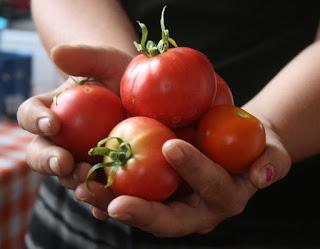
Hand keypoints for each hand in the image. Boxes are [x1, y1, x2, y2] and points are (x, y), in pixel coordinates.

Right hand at [17, 44, 132, 191]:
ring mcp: (80, 159)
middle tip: (64, 163)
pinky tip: (109, 206)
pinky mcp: (102, 175)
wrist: (145, 97)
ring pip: (67, 177)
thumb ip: (83, 57)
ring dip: (73, 183)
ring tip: (86, 186)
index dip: (35, 119)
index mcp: (52, 112)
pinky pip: (96, 191)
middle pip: (42, 154)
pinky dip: (99, 201)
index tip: (52, 122)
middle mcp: (61, 140)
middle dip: (49, 161)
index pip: (31, 115)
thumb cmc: (121, 75)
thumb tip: (56, 52)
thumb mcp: (108, 62)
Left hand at [74, 123, 290, 236]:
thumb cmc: (254, 145)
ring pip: (143, 212)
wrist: (234, 146)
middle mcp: (196, 211)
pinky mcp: (156, 195)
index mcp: (223, 198)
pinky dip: (108, 193)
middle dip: (142, 213)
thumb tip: (261, 175)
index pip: (211, 188)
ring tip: (86, 192)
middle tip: (114, 204)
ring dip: (113, 204)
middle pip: (168, 219)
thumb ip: (272, 162)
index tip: (171, 145)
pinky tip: (86, 181)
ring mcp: (173, 205)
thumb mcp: (272, 150)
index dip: (194, 170)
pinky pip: (131, 198)